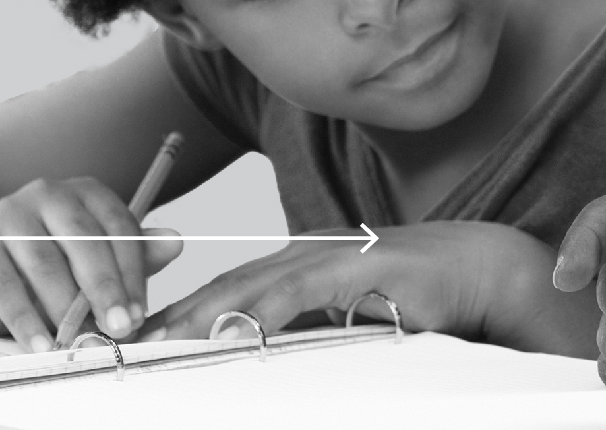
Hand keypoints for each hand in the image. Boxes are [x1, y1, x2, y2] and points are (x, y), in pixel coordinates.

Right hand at [0, 176, 182, 351]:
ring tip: (81, 344)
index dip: (132, 272)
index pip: (118, 226)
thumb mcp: (95, 264)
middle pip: (83, 241)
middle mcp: (45, 194)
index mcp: (83, 193)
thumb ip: (135, 255)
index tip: (141, 313)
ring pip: (44, 264)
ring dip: (66, 310)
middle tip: (121, 329)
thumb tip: (177, 242)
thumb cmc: (48, 273)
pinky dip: (26, 321)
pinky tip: (42, 346)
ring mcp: (6, 217)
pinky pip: (5, 287)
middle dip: (105, 289)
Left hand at [139, 221, 594, 355]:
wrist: (481, 268)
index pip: (226, 290)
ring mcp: (328, 255)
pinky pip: (297, 293)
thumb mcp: (351, 317)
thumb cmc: (420, 296)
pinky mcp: (355, 266)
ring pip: (249, 288)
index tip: (137, 340)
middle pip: (223, 287)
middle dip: (171, 315)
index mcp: (299, 264)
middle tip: (124, 343)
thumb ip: (307, 328)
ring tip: (158, 342)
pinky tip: (232, 330)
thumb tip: (259, 352)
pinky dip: (260, 312)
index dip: (179, 313)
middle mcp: (305, 253)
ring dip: (200, 316)